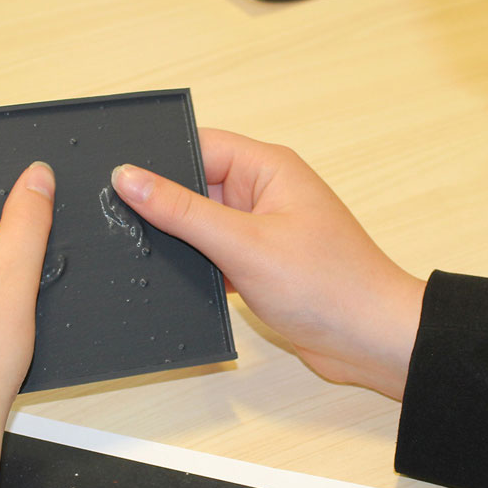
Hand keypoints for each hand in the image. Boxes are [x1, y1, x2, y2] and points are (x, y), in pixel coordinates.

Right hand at [111, 129, 424, 398]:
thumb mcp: (243, 244)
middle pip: (196, 186)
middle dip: (165, 207)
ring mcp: (265, 231)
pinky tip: (182, 284)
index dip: (158, 160)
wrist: (372, 342)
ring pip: (203, 226)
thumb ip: (182, 211)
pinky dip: (199, 269)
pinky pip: (216, 256)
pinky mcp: (263, 266)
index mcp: (268, 169)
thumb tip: (130, 178)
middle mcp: (266, 193)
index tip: (116, 180)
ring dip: (183, 242)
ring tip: (154, 257)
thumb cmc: (328, 286)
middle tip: (125, 225)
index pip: (199, 145)